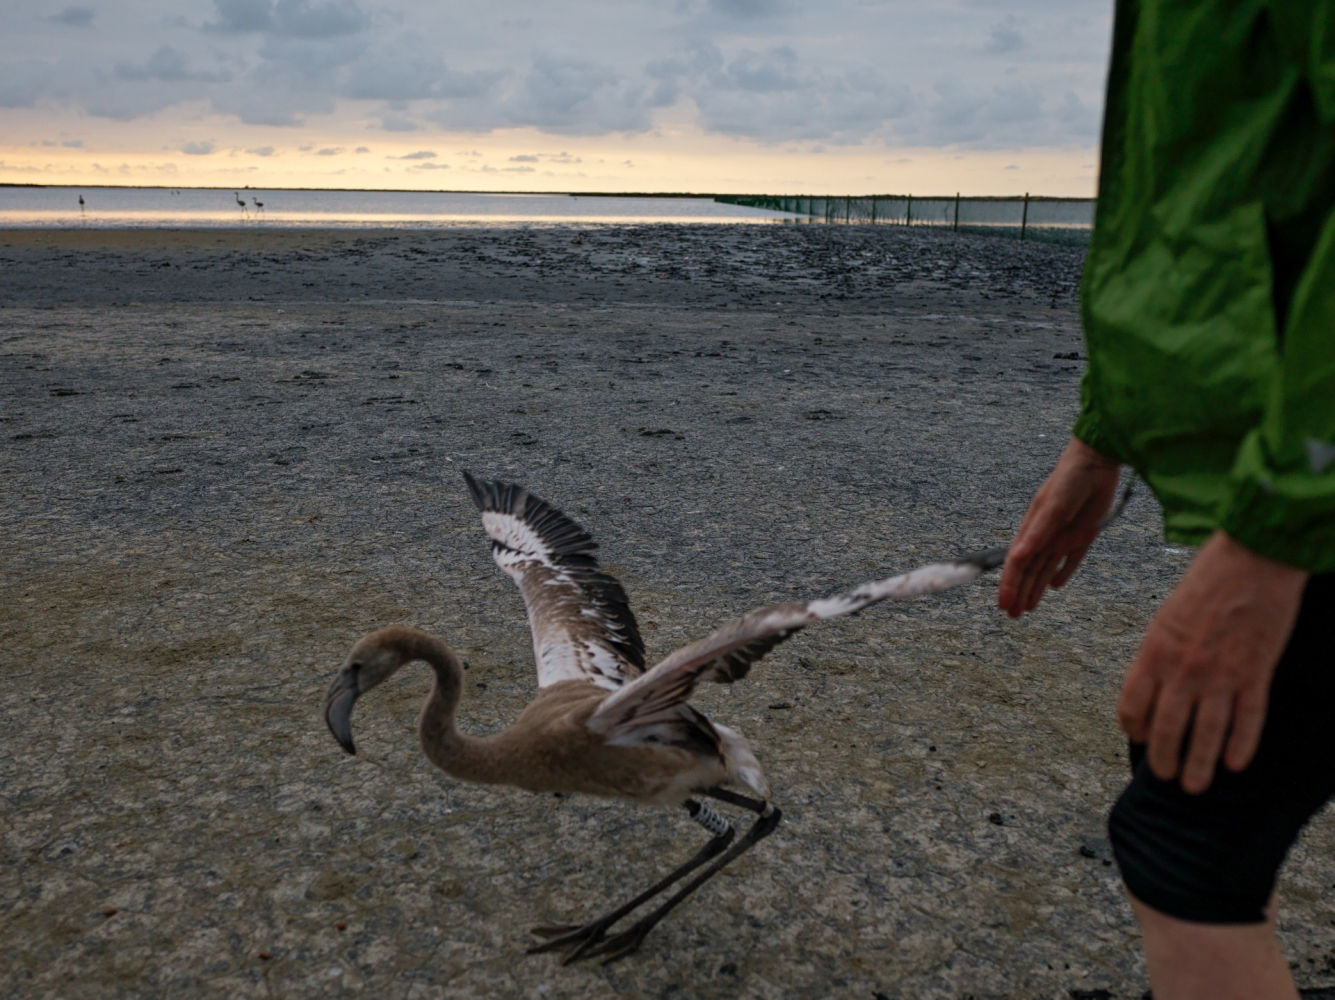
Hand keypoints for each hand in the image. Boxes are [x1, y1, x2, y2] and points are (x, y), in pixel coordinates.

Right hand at [998, 436, 1122, 616]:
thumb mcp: (1053, 507)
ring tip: (1028, 608)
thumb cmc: (1069, 481)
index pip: (1017, 564)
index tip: (1004, 605)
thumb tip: (1017, 558)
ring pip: (1046, 569)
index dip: (1009, 585)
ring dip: (1036, 588)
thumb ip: (1037, 533)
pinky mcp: (1083, 535)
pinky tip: (1055, 586)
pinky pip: (1070, 560)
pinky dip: (1062, 573)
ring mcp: (1063, 537)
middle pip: (1029, 571)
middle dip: (1019, 592)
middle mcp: (1044, 536)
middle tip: (1012, 614)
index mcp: (1032, 529)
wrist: (1096, 464)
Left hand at [1117, 531, 1307, 793]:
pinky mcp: (1255, 672)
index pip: (1132, 706)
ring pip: (1205, 733)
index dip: (1134, 730)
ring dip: (1198, 765)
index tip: (1141, 740)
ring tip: (1195, 788)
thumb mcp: (1166, 620)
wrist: (1251, 559)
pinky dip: (1240, 745)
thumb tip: (1156, 689)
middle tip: (1168, 778)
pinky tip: (1235, 764)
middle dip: (1164, 759)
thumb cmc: (1205, 585)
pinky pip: (1246, 719)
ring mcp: (1220, 674)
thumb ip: (1160, 656)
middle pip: (1166, 729)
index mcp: (1153, 653)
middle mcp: (1182, 669)